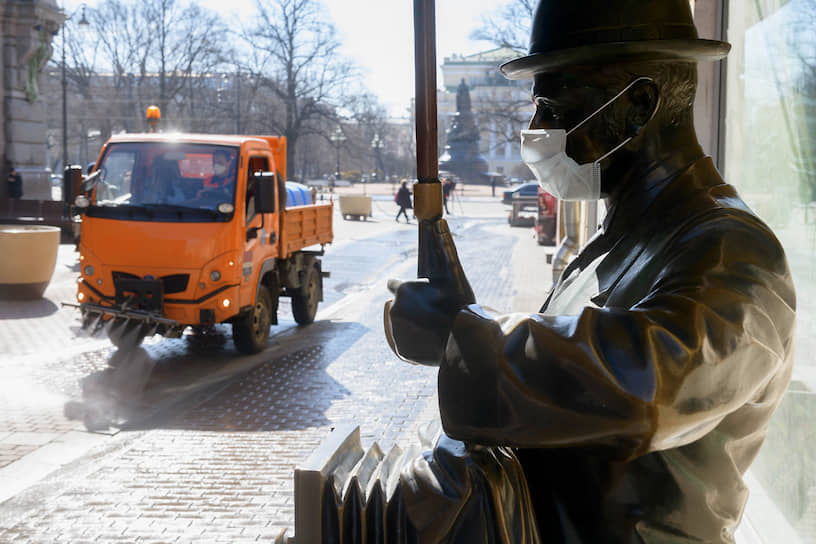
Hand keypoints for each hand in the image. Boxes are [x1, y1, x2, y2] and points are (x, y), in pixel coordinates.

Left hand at [383, 218, 474, 365]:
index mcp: (403, 290)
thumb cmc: (460, 303)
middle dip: (413, 307)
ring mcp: (396, 331)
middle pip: (401, 306)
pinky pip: (407, 343)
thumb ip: (445, 247)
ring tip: (435, 327)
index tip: (417, 293)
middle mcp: (394, 309)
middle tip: (434, 312)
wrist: (464, 340)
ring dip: (414, 324)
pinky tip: (431, 340)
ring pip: (403, 325)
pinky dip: (416, 342)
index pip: (394, 285)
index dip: (406, 288)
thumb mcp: (454, 274)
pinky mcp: (401, 350)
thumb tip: (439, 220)